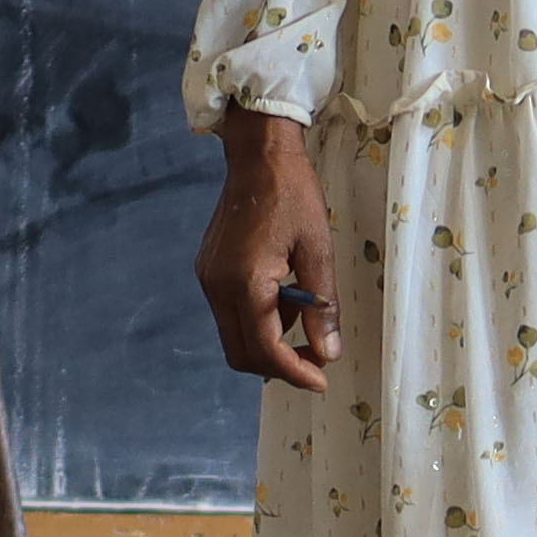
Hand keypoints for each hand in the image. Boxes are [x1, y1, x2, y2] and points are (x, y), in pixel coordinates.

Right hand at [194, 109, 345, 389]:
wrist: (258, 156)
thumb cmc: (294, 195)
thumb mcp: (318, 249)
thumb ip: (322, 305)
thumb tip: (328, 353)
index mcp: (245, 281)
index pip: (264, 349)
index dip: (294, 372)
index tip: (322, 380)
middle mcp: (217, 286)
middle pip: (242, 353)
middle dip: (279, 367)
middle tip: (316, 362)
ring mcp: (208, 279)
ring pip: (234, 337)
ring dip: (269, 344)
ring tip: (306, 324)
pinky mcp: (208, 271)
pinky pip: (230, 314)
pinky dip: (257, 322)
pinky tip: (285, 302)